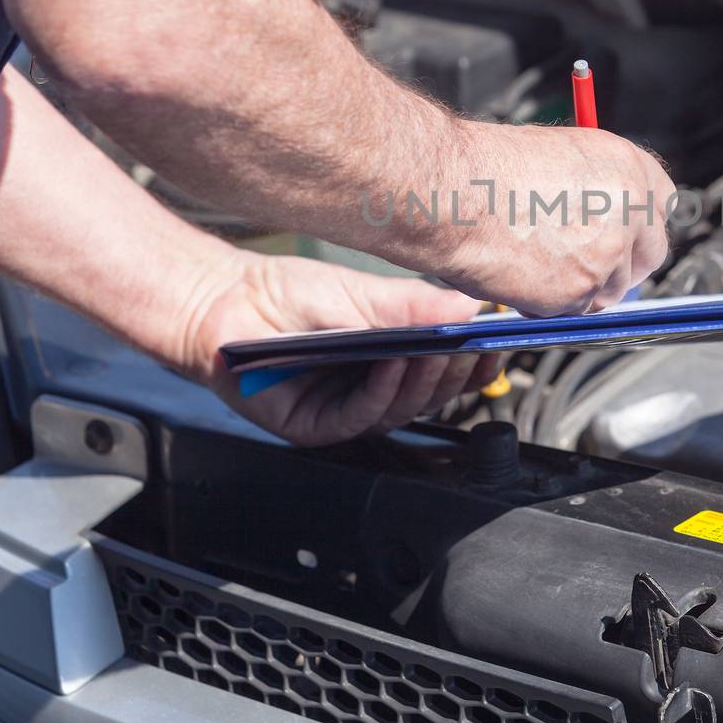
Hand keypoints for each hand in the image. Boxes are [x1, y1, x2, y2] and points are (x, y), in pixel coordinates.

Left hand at [176, 250, 500, 446]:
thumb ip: (414, 304)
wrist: (224, 302)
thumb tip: (471, 305)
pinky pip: (360, 417)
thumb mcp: (362, 293)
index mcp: (391, 362)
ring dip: (424, 381)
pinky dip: (382, 391)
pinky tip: (393, 363)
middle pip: (431, 396)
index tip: (497, 344)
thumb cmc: (286, 296)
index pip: (446, 373)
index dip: (474, 365)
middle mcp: (372, 392)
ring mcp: (345, 413)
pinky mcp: (315, 428)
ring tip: (436, 350)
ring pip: (402, 410)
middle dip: (456, 372)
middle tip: (472, 346)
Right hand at [438, 125, 675, 315]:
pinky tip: (523, 276)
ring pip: (612, 290)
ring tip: (538, 262)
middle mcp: (629, 210)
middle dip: (623, 265)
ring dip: (583, 288)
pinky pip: (577, 311)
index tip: (626, 235)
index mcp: (628, 167)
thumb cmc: (489, 171)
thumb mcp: (560, 157)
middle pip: (651, 254)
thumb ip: (595, 188)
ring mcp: (608, 254)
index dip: (639, 225)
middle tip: (588, 263)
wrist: (456, 195)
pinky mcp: (582, 291)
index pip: (661, 205)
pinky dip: (553, 305)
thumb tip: (603, 214)